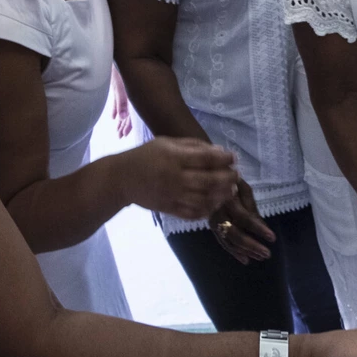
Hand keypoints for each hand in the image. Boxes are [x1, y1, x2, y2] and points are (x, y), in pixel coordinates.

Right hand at [117, 137, 238, 218]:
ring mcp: (173, 195)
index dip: (224, 158)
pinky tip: (215, 204)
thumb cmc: (146, 156)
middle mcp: (175, 177)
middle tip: (236, 175)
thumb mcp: (166, 143)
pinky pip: (193, 213)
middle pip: (209, 180)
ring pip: (204, 199)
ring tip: (230, 190)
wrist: (120, 179)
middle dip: (227, 178)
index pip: (205, 158)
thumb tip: (219, 150)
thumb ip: (192, 146)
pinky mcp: (169, 209)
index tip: (234, 157)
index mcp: (174, 157)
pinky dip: (207, 210)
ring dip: (221, 195)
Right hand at [209, 180, 276, 264]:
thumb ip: (252, 208)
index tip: (272, 237)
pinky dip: (234, 252)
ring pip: (228, 240)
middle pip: (234, 234)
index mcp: (226, 199)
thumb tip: (263, 227)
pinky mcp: (211, 226)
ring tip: (261, 257)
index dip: (258, 229)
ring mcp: (212, 221)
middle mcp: (217, 212)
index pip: (244, 218)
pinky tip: (245, 259)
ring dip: (245, 251)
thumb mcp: (244, 188)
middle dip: (252, 246)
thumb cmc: (231, 181)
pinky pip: (222, 241)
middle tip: (267, 254)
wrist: (207, 179)